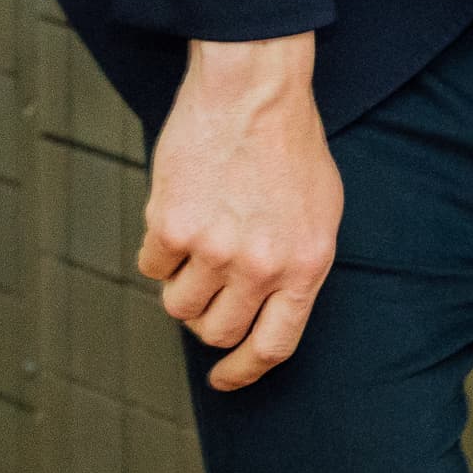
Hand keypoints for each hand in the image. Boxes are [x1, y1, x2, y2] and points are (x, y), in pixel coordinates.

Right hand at [138, 32, 342, 391]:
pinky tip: (183, 212)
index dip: (244, 371)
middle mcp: (263, 265)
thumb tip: (267, 314)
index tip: (224, 379)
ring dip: (183, 281)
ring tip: (202, 236)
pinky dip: (161, 248)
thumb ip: (295, 265)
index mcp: (307, 265)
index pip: (274, 345)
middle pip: (217, 331)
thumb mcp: (321, 212)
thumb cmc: (290, 148)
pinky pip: (152, 266)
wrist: (255, 93)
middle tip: (210, 282)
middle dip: (208, 316)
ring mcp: (216, 248)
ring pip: (178, 305)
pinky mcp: (172, 227)